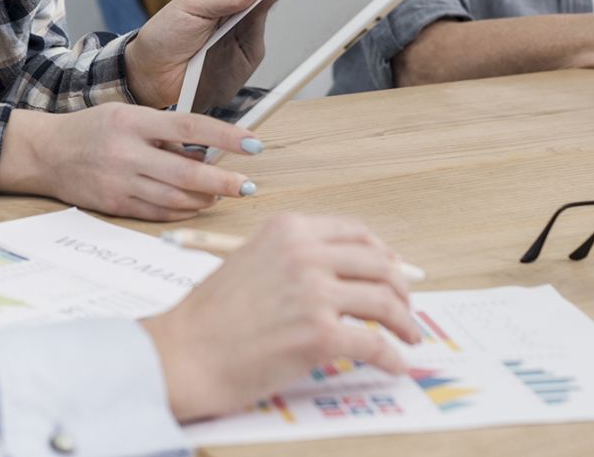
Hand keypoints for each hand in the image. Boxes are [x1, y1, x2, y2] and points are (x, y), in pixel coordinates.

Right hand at [0, 104, 262, 220]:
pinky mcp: (115, 205)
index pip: (189, 127)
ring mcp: (120, 182)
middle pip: (186, 173)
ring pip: (175, 199)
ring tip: (221, 192)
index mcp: (134, 121)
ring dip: (205, 198)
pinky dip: (183, 211)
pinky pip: (158, 213)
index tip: (254, 144)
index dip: (226, 138)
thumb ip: (166, 132)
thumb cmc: (94, 129)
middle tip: (247, 185)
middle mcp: (127, 153)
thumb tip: (209, 152)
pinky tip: (196, 205)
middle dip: (223, 181)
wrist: (46, 152)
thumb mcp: (129, 115)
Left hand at [125, 0, 270, 107]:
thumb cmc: (164, 36)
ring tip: (235, 34)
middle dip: (263, 10)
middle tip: (254, 10)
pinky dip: (251, 52)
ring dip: (255, 32)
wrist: (150, 73)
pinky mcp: (240, 65)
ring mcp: (238, 41)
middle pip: (262, 9)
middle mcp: (234, 18)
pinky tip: (240, 50)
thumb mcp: (192, 5)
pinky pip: (256, 55)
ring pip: (261, 32)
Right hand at [140, 214, 422, 422]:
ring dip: (404, 322)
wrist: (185, 352)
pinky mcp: (320, 334)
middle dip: (400, 289)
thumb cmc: (210, 316)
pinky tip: (395, 365)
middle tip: (405, 307)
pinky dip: (392, 357)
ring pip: (385, 301)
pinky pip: (375, 344)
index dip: (383, 255)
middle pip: (379, 264)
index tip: (392, 271)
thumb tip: (340, 275)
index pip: (356, 233)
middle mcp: (305, 253)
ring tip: (408, 336)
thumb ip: (294, 259)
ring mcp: (314, 292)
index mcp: (289, 229)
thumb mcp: (251, 260)